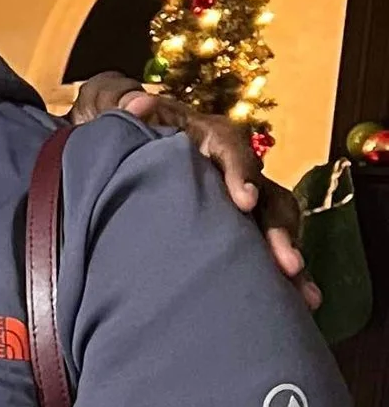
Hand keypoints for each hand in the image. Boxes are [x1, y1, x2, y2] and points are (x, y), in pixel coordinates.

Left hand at [70, 72, 313, 308]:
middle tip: (285, 261)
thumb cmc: (110, 121)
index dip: (242, 172)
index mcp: (203, 136)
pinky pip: (259, 251)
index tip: (245, 201)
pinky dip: (278, 277)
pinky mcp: (230, 228)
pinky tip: (299, 304)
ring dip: (288, 256)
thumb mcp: (106, 104)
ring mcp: (232, 201)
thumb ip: (117, 102)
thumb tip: (137, 103)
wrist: (104, 143)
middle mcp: (228, 168)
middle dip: (278, 229)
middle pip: (266, 195)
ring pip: (272, 226)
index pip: (231, 147)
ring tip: (302, 294)